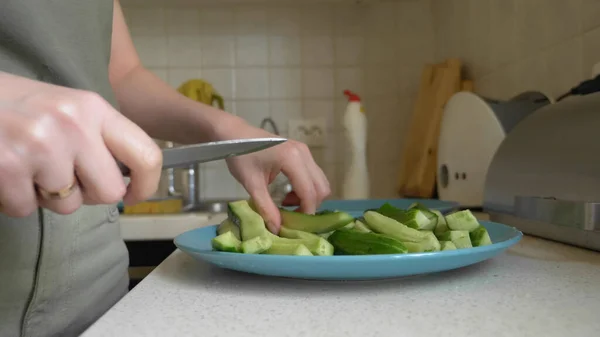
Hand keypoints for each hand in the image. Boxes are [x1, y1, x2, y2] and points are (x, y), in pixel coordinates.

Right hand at [0, 72, 161, 216]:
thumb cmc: (13, 104)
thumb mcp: (65, 107)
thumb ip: (97, 138)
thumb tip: (126, 181)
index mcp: (92, 108)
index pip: (146, 153)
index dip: (147, 184)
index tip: (136, 194)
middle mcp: (72, 126)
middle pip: (110, 191)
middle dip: (88, 194)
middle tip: (63, 178)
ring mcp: (39, 147)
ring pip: (67, 206)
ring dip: (46, 196)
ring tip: (26, 165)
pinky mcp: (7, 169)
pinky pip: (26, 210)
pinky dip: (14, 199)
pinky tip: (4, 172)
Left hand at [224, 120, 330, 233]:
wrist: (234, 134)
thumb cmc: (240, 156)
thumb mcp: (252, 184)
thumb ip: (266, 207)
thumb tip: (276, 230)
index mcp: (292, 158)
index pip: (309, 191)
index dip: (306, 211)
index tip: (296, 225)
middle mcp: (303, 153)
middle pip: (321, 187)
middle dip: (310, 205)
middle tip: (291, 214)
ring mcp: (304, 151)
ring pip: (320, 181)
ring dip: (308, 197)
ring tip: (287, 203)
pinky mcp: (302, 152)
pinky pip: (313, 175)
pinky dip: (306, 188)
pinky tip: (288, 192)